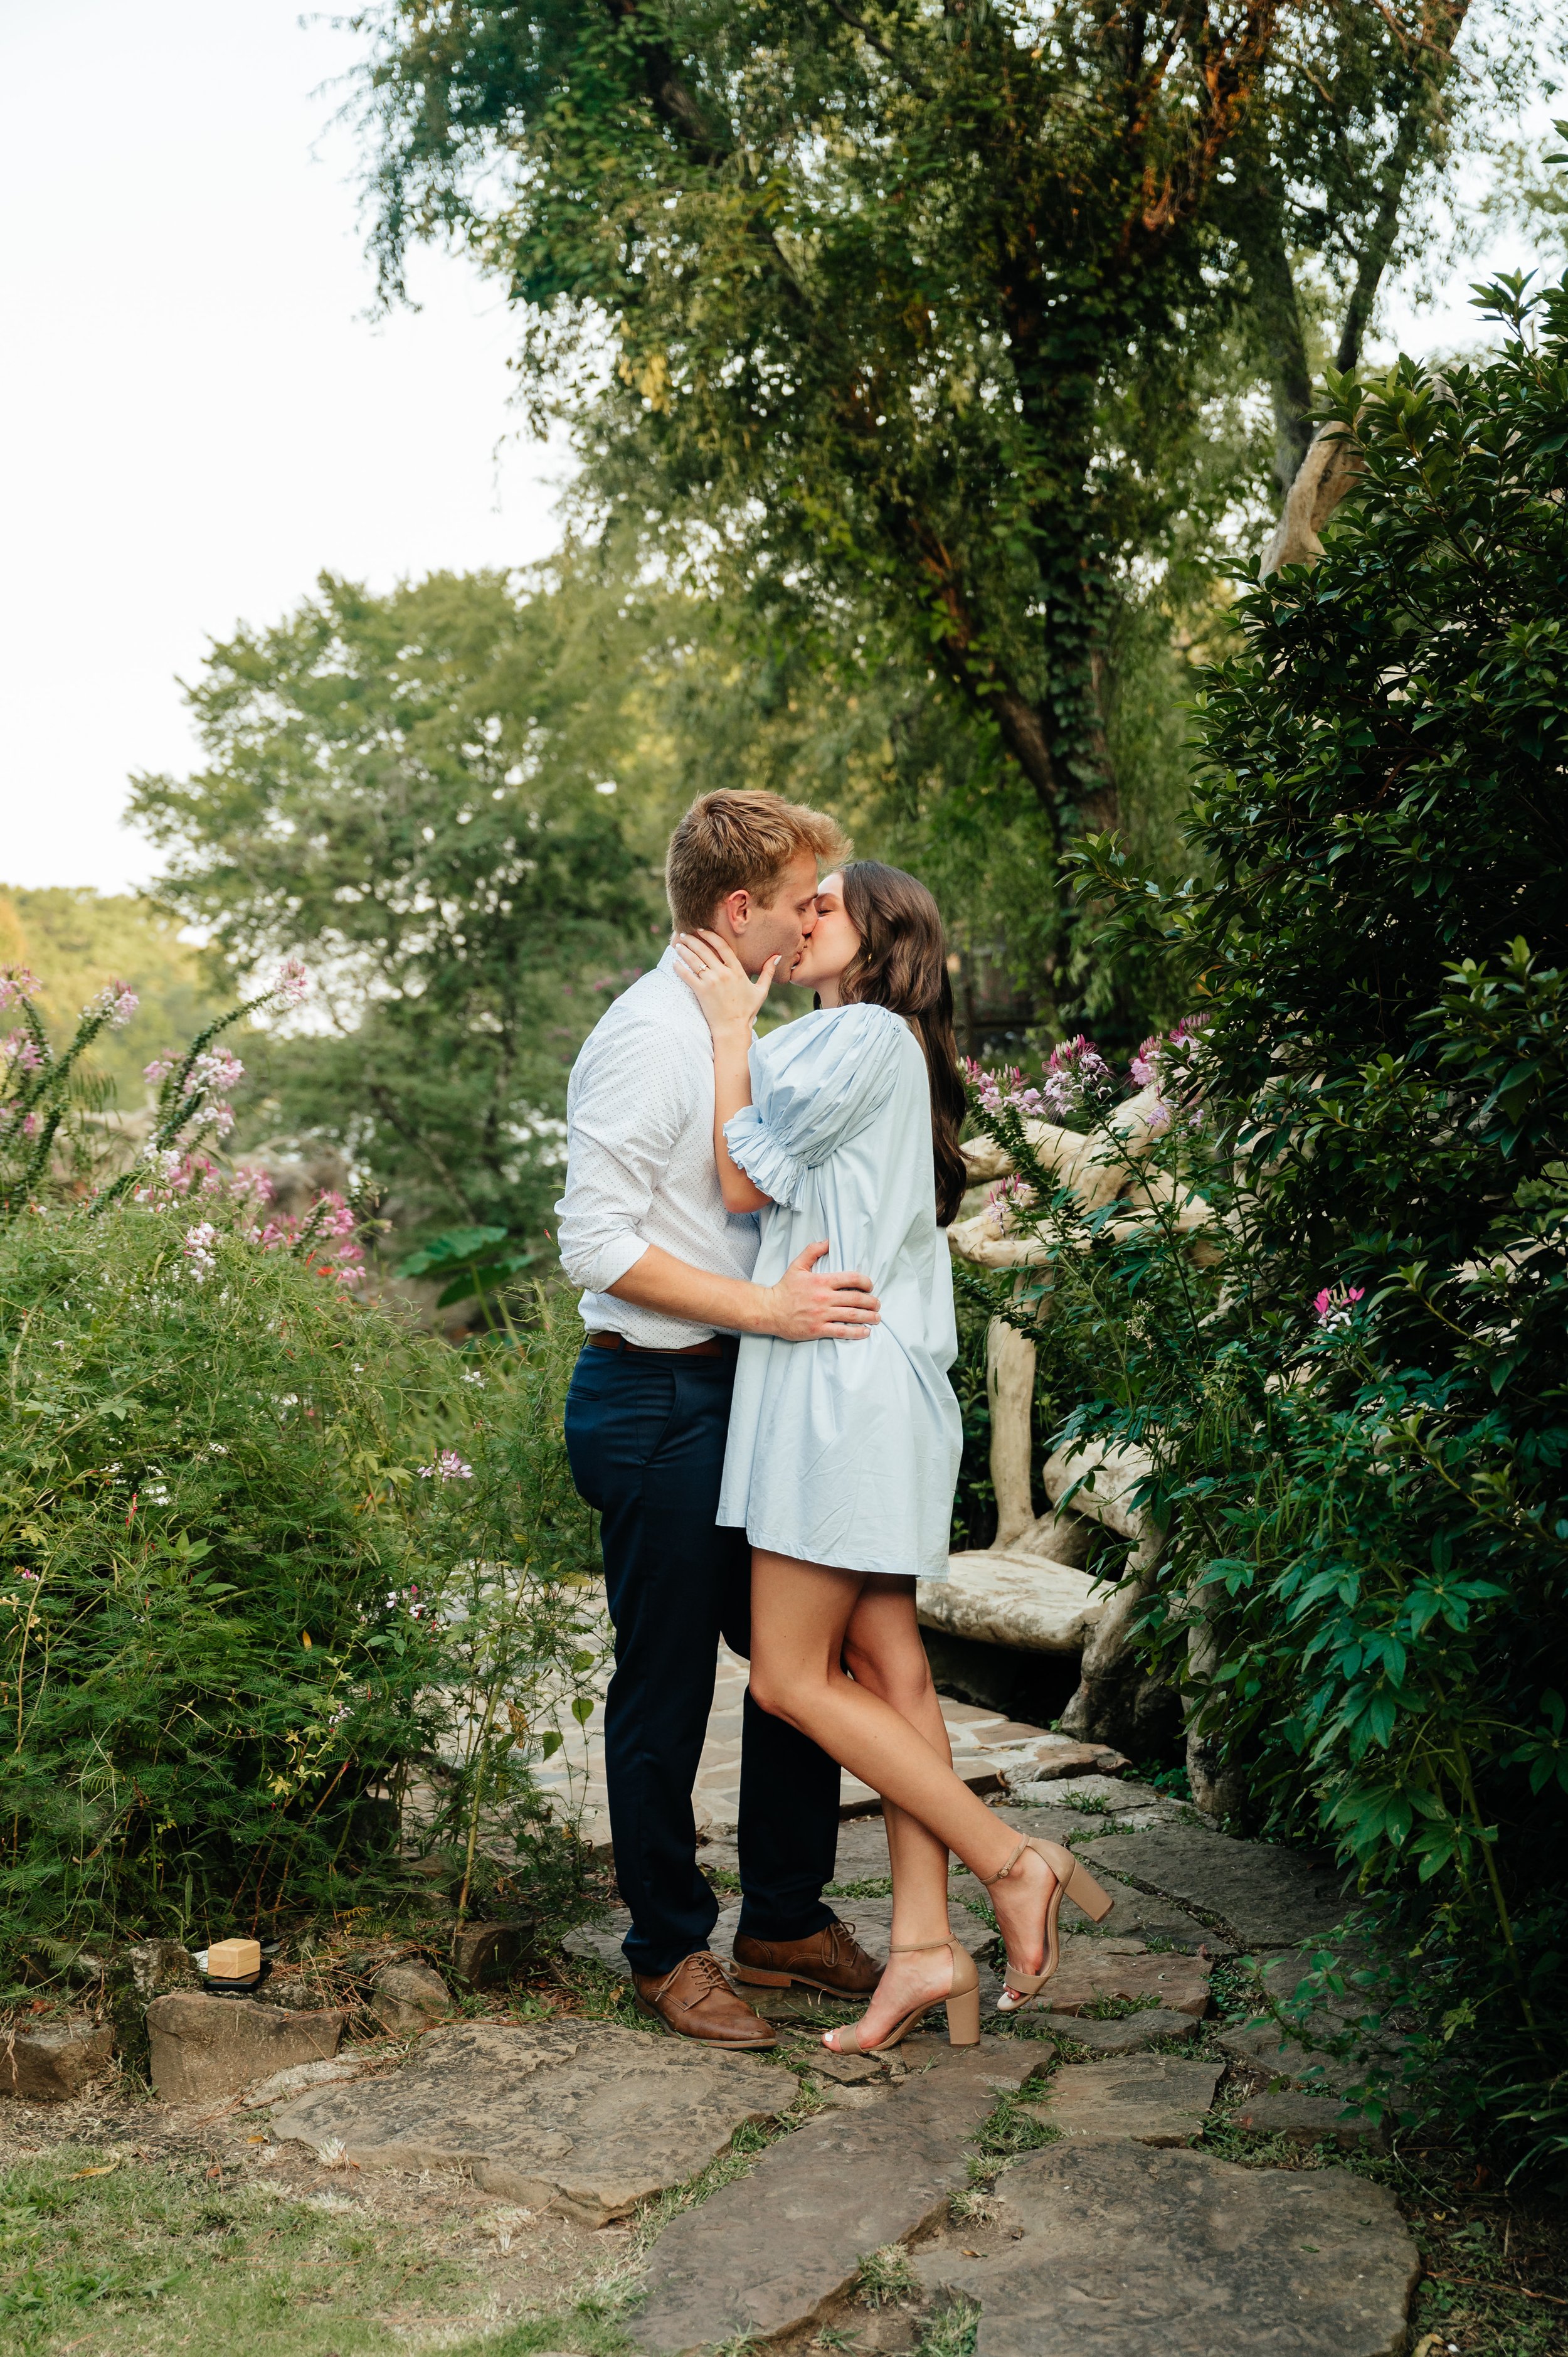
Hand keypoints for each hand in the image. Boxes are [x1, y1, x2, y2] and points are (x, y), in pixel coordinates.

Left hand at [672, 929, 779, 1037]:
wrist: (733, 1028)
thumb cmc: (747, 1010)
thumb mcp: (761, 990)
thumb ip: (767, 972)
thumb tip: (776, 956)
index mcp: (737, 971)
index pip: (723, 946)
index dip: (711, 936)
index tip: (702, 930)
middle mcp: (724, 974)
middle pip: (705, 950)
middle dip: (693, 940)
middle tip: (684, 935)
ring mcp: (712, 982)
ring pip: (695, 961)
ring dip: (684, 951)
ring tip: (677, 945)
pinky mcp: (701, 992)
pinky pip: (687, 976)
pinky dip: (679, 968)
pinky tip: (674, 962)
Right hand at [762, 1241, 879, 1341]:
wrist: (769, 1310)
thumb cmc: (784, 1288)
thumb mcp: (797, 1266)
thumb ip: (813, 1251)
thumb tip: (828, 1241)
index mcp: (821, 1281)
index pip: (851, 1279)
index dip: (866, 1282)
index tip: (870, 1286)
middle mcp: (824, 1298)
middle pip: (856, 1299)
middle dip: (871, 1302)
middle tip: (877, 1303)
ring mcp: (821, 1315)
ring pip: (852, 1315)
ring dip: (868, 1316)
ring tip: (877, 1317)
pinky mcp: (818, 1329)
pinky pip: (841, 1331)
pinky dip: (856, 1332)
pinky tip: (866, 1332)